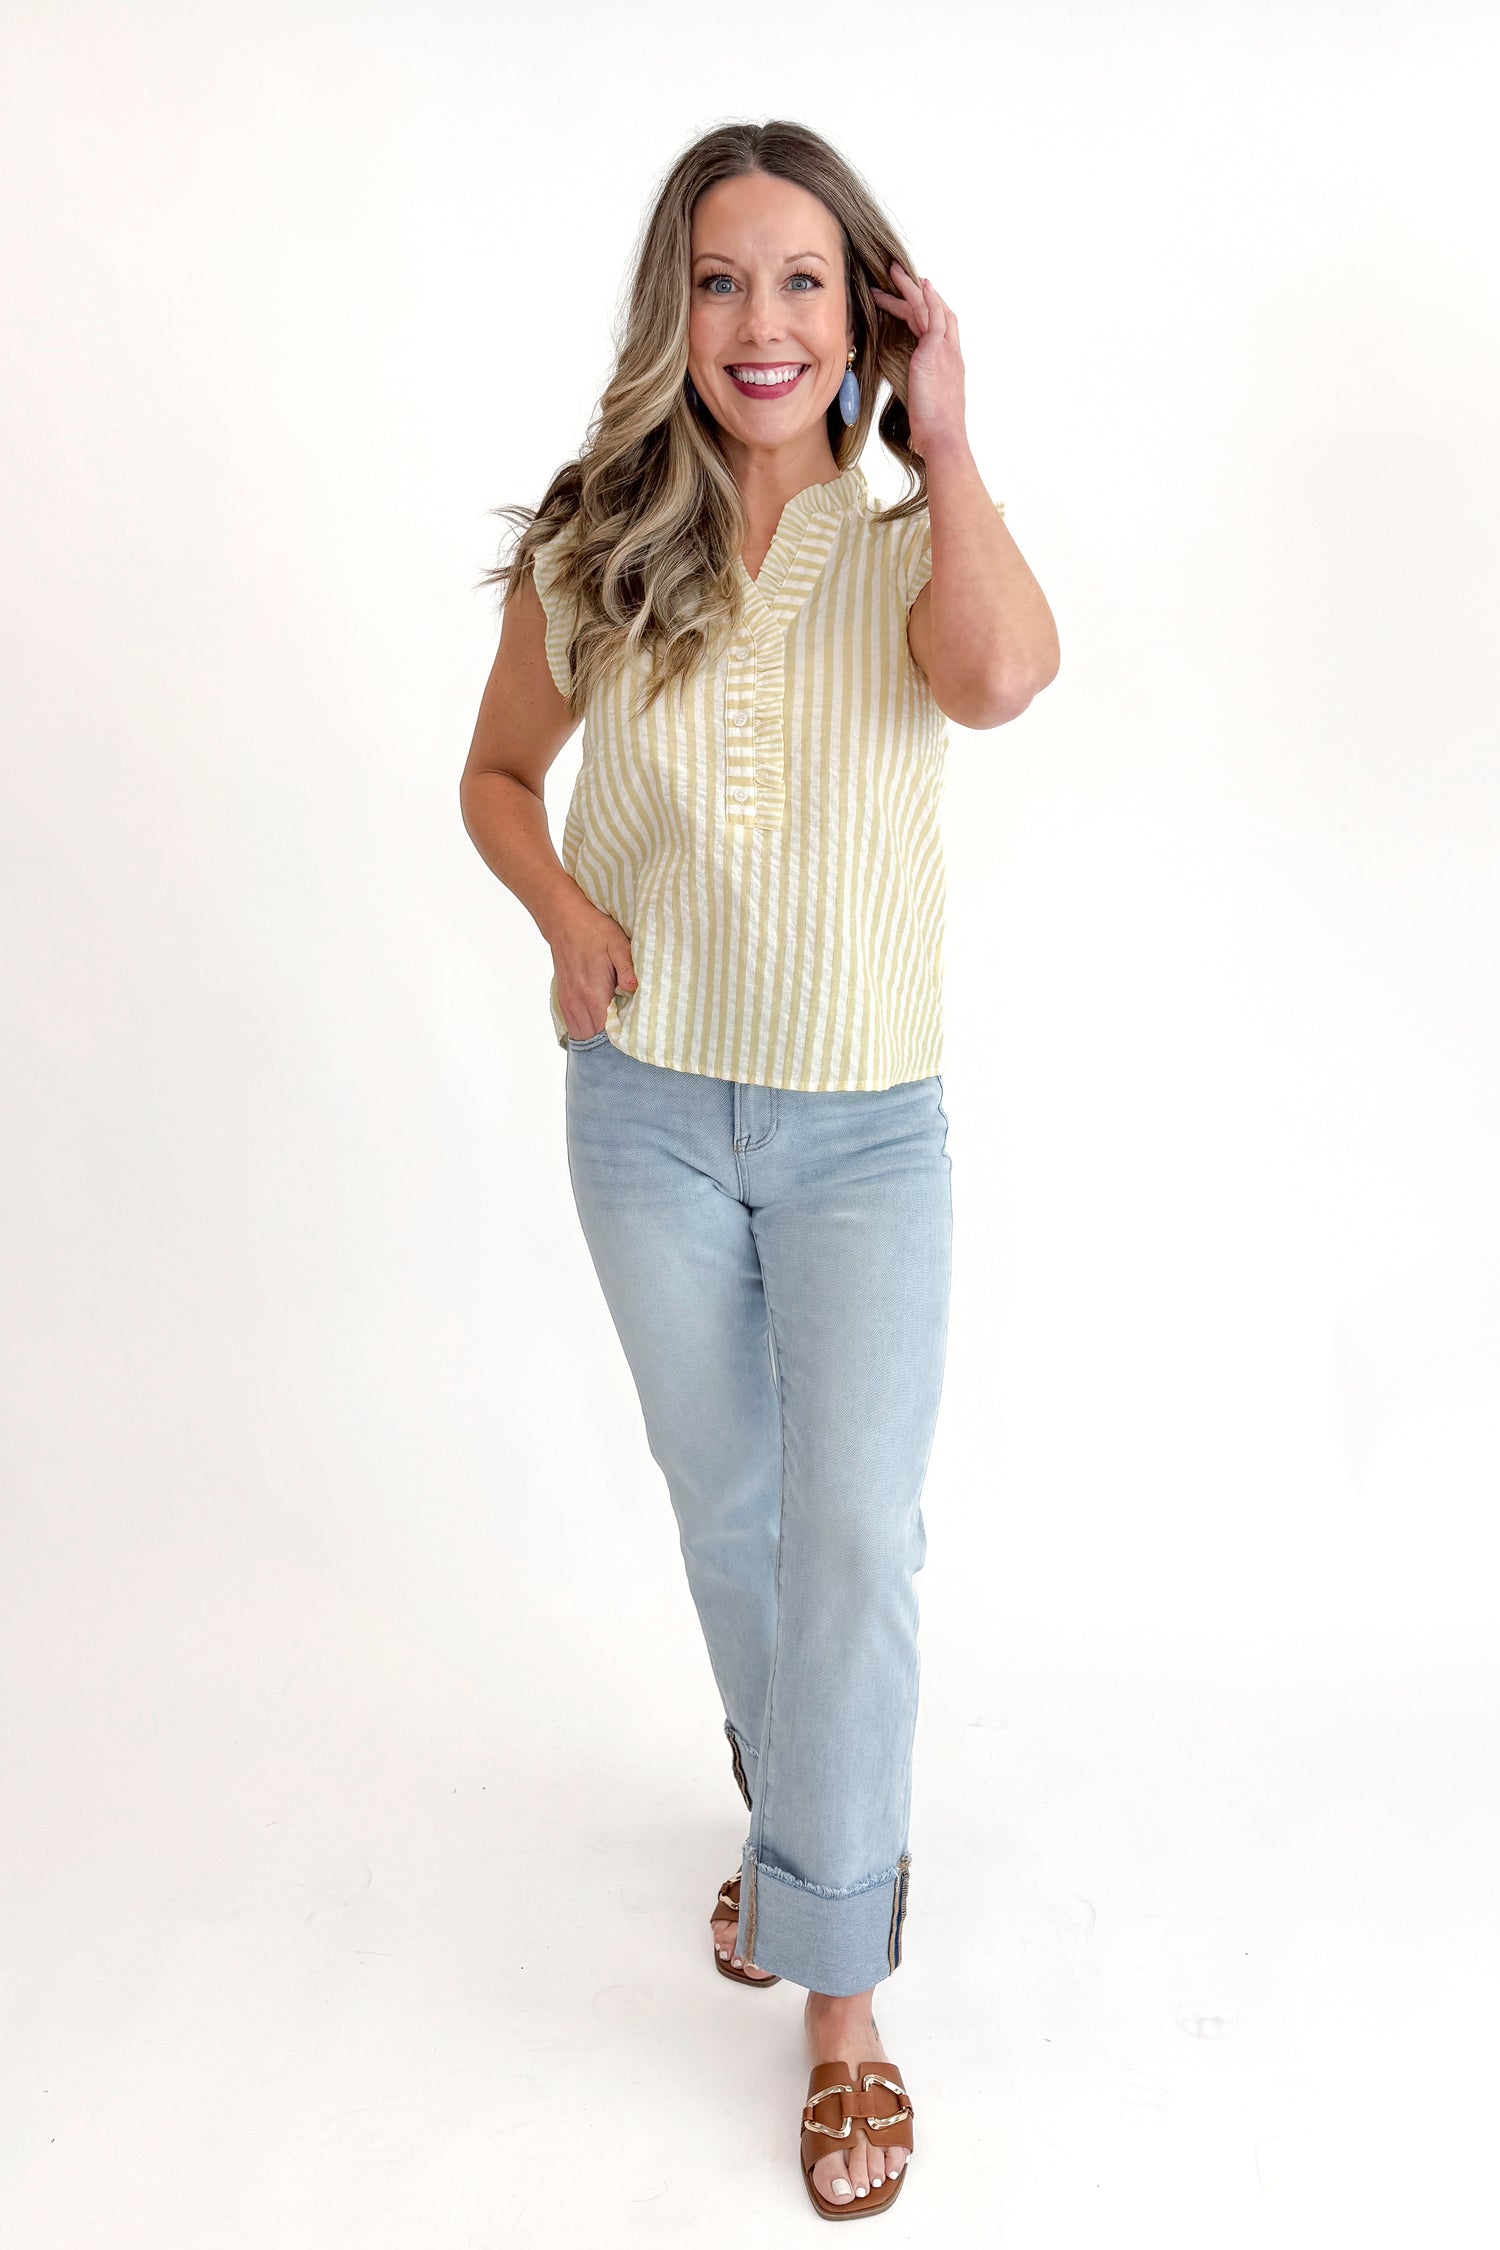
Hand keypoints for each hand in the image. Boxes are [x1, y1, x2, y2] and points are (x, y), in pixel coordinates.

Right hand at [548, 894, 636, 1038]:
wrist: (564, 920)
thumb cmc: (594, 930)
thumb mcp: (618, 944)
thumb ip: (627, 968)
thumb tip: (635, 987)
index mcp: (593, 993)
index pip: (606, 1033)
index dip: (621, 1041)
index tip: (635, 1041)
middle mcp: (578, 1002)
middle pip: (593, 1040)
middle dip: (610, 1044)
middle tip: (629, 1041)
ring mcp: (568, 1002)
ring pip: (581, 1036)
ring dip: (597, 1039)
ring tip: (615, 1036)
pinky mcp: (564, 998)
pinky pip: (573, 1026)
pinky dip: (586, 1031)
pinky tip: (600, 1026)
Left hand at [868, 260, 967, 459]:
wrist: (944, 437)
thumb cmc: (934, 430)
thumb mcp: (926, 404)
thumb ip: (919, 390)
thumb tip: (909, 393)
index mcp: (949, 364)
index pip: (942, 328)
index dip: (931, 310)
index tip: (916, 299)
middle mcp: (950, 352)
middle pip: (938, 311)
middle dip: (919, 291)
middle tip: (899, 276)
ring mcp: (944, 350)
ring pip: (930, 308)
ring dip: (911, 287)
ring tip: (892, 272)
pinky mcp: (934, 351)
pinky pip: (930, 316)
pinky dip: (923, 297)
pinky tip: (913, 284)